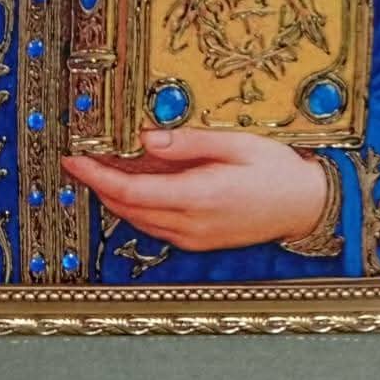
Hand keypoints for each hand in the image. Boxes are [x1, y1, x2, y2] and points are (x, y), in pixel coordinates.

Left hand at [60, 126, 328, 252]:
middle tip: (79, 158)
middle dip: (98, 184)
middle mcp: (191, 224)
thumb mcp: (235, 143)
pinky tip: (134, 184)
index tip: (74, 160)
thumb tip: (145, 139)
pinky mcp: (199, 240)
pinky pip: (156, 225)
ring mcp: (194, 237)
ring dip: (115, 196)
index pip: (131, 192)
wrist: (306, 205)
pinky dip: (137, 206)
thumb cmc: (275, 169)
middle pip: (127, 209)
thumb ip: (188, 142)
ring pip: (139, 220)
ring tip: (101, 165)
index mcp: (198, 197)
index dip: (97, 176)